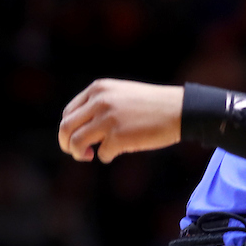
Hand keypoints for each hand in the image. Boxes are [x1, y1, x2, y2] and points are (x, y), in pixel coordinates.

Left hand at [58, 79, 184, 162]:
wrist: (180, 109)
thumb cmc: (153, 104)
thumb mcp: (122, 94)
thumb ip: (100, 104)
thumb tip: (81, 128)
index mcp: (99, 89)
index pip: (69, 112)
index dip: (68, 129)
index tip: (76, 138)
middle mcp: (99, 102)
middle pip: (66, 128)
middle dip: (66, 144)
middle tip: (78, 152)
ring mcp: (108, 119)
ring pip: (76, 143)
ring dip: (79, 153)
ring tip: (90, 155)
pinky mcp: (118, 137)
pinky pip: (102, 154)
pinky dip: (107, 156)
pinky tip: (119, 151)